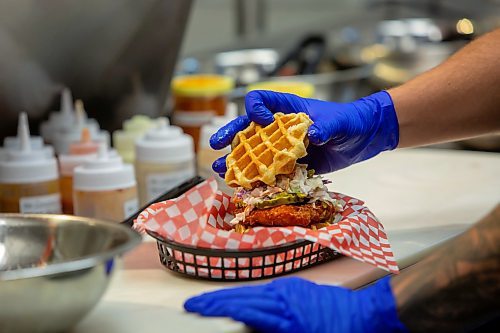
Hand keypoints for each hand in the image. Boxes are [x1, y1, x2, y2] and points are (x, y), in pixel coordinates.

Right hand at [184, 276, 406, 332]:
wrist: (368, 314)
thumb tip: (249, 330)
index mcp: (286, 316)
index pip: (242, 309)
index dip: (215, 308)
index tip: (196, 308)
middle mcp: (285, 298)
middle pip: (242, 298)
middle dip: (215, 301)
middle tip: (194, 305)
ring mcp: (291, 290)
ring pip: (252, 292)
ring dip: (229, 297)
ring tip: (210, 303)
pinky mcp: (297, 288)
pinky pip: (266, 290)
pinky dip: (248, 295)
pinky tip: (240, 299)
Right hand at [210, 90, 398, 174]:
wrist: (364, 138)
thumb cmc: (351, 121)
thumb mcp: (340, 121)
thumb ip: (327, 126)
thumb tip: (315, 135)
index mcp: (289, 109)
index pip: (262, 100)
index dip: (256, 109)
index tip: (261, 120)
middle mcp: (281, 127)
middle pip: (249, 127)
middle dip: (231, 135)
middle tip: (215, 144)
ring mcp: (284, 147)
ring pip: (254, 152)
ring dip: (236, 160)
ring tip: (220, 169)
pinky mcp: (292, 165)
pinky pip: (270, 172)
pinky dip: (257, 179)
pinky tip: (243, 186)